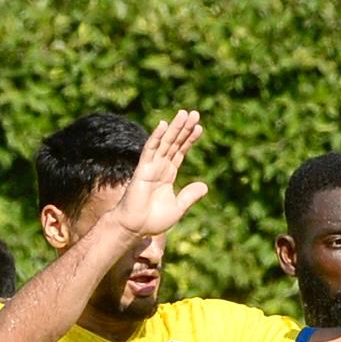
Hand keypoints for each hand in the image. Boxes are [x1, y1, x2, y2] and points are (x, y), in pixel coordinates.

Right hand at [107, 111, 208, 237]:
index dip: (189, 139)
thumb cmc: (153, 220)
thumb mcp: (178, 208)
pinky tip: (163, 125)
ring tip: (184, 113)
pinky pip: (150, 150)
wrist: (135, 228)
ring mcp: (151, 167)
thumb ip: (190, 196)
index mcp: (168, 174)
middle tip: (194, 113)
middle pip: (174, 143)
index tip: (199, 127)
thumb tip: (205, 186)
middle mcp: (160, 167)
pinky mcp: (142, 170)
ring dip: (174, 128)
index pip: (180, 152)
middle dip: (184, 128)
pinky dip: (156, 137)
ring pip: (164, 143)